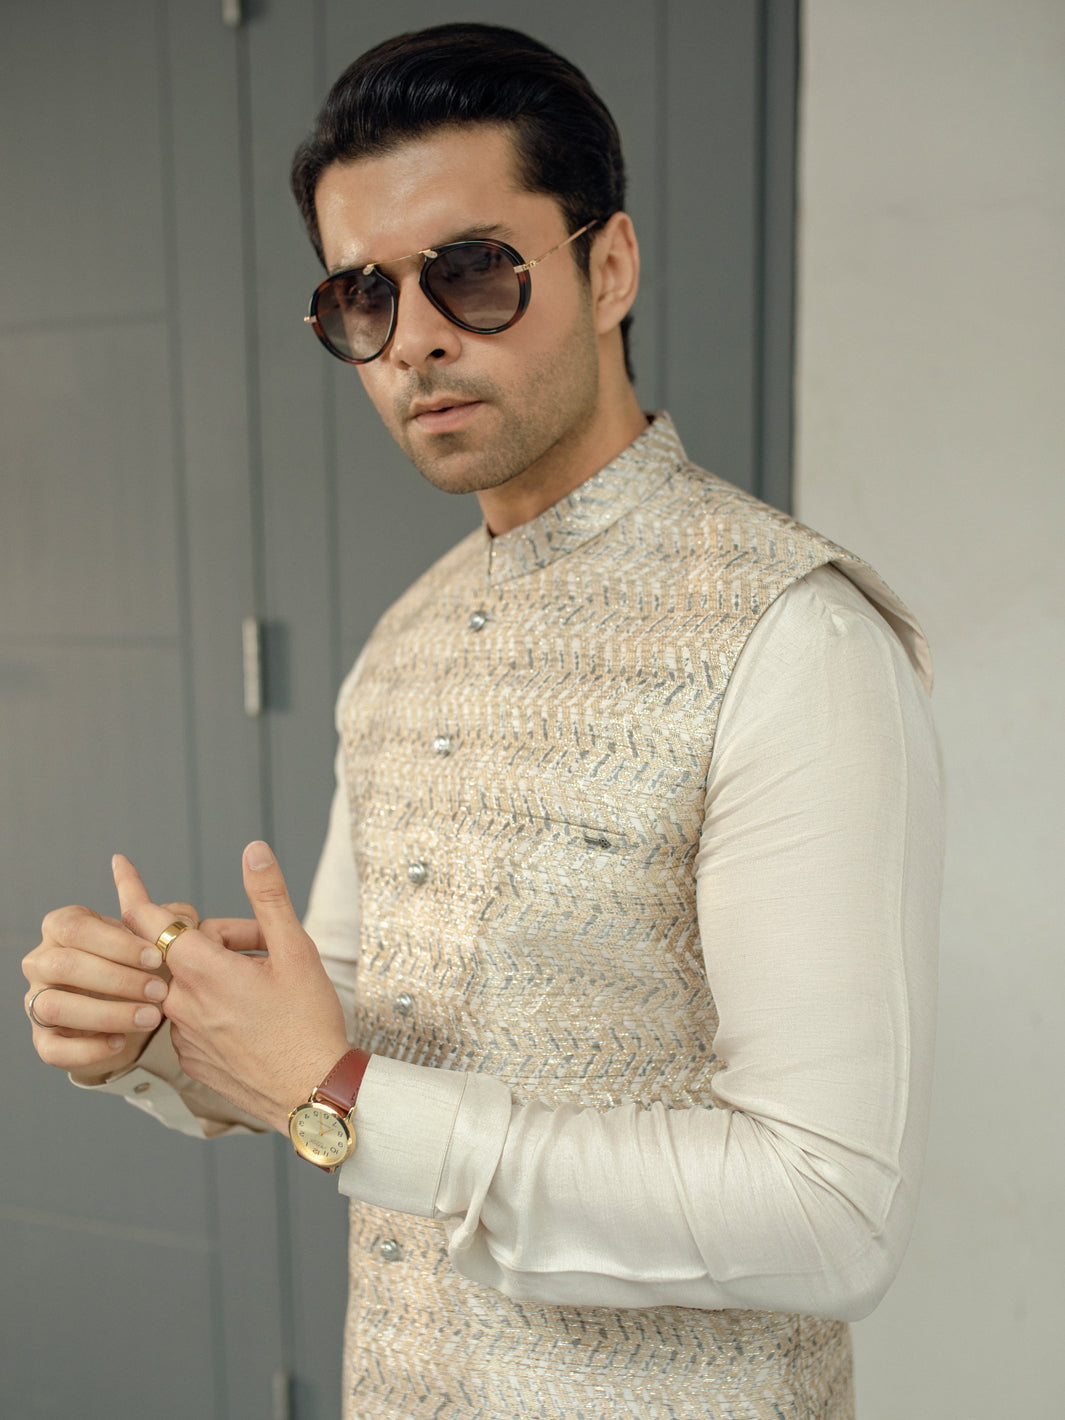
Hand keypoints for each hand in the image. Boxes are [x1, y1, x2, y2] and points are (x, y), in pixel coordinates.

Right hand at [22, 889, 196, 1081]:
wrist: (130, 1009)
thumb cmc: (138, 963)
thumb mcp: (153, 937)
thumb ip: (162, 918)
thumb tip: (168, 907)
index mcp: (62, 927)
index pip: (76, 927)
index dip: (117, 943)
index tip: (156, 957)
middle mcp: (41, 961)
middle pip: (64, 965)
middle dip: (117, 979)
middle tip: (159, 991)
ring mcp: (36, 1002)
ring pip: (54, 1006)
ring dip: (106, 1014)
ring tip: (150, 1018)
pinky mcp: (43, 1040)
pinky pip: (53, 1048)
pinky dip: (89, 1048)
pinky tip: (122, 1042)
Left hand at [113, 841, 349, 1132]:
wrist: (311, 1095)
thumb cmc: (309, 1022)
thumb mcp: (297, 950)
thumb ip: (269, 896)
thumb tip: (253, 850)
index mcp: (203, 969)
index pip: (151, 918)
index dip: (132, 888)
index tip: (118, 864)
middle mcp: (181, 1001)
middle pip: (180, 948)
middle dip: (214, 935)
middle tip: (262, 944)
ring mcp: (181, 1033)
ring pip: (186, 982)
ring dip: (214, 971)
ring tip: (264, 984)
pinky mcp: (189, 1057)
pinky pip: (190, 1015)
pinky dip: (213, 1004)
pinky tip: (252, 1016)